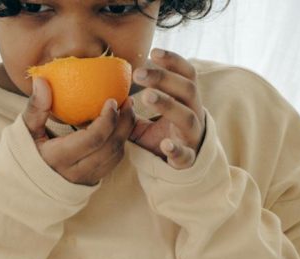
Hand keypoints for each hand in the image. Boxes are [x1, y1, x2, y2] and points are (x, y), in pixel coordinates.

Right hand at [24, 76, 136, 186]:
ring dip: (125, 132)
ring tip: (127, 111)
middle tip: (127, 101)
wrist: (27, 183)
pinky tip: (119, 127)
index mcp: (59, 158)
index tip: (112, 100)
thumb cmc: (27, 151)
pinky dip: (120, 143)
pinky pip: (113, 162)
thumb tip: (41, 79)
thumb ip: (36, 106)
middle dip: (124, 122)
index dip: (107, 120)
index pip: (93, 139)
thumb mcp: (26, 130)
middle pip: (111, 147)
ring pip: (116, 155)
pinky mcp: (92, 180)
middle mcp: (75, 172)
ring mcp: (86, 178)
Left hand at [129, 49, 206, 168]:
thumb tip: (105, 96)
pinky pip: (185, 153)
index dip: (174, 61)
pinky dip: (176, 149)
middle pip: (187, 90)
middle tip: (138, 73)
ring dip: (168, 104)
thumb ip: (129, 110)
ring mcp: (192, 136)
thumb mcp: (143, 121)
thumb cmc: (161, 137)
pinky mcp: (188, 158)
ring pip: (186, 116)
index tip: (153, 51)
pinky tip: (165, 144)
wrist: (178, 166)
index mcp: (187, 100)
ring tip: (146, 97)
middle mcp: (194, 113)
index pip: (187, 74)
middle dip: (164, 79)